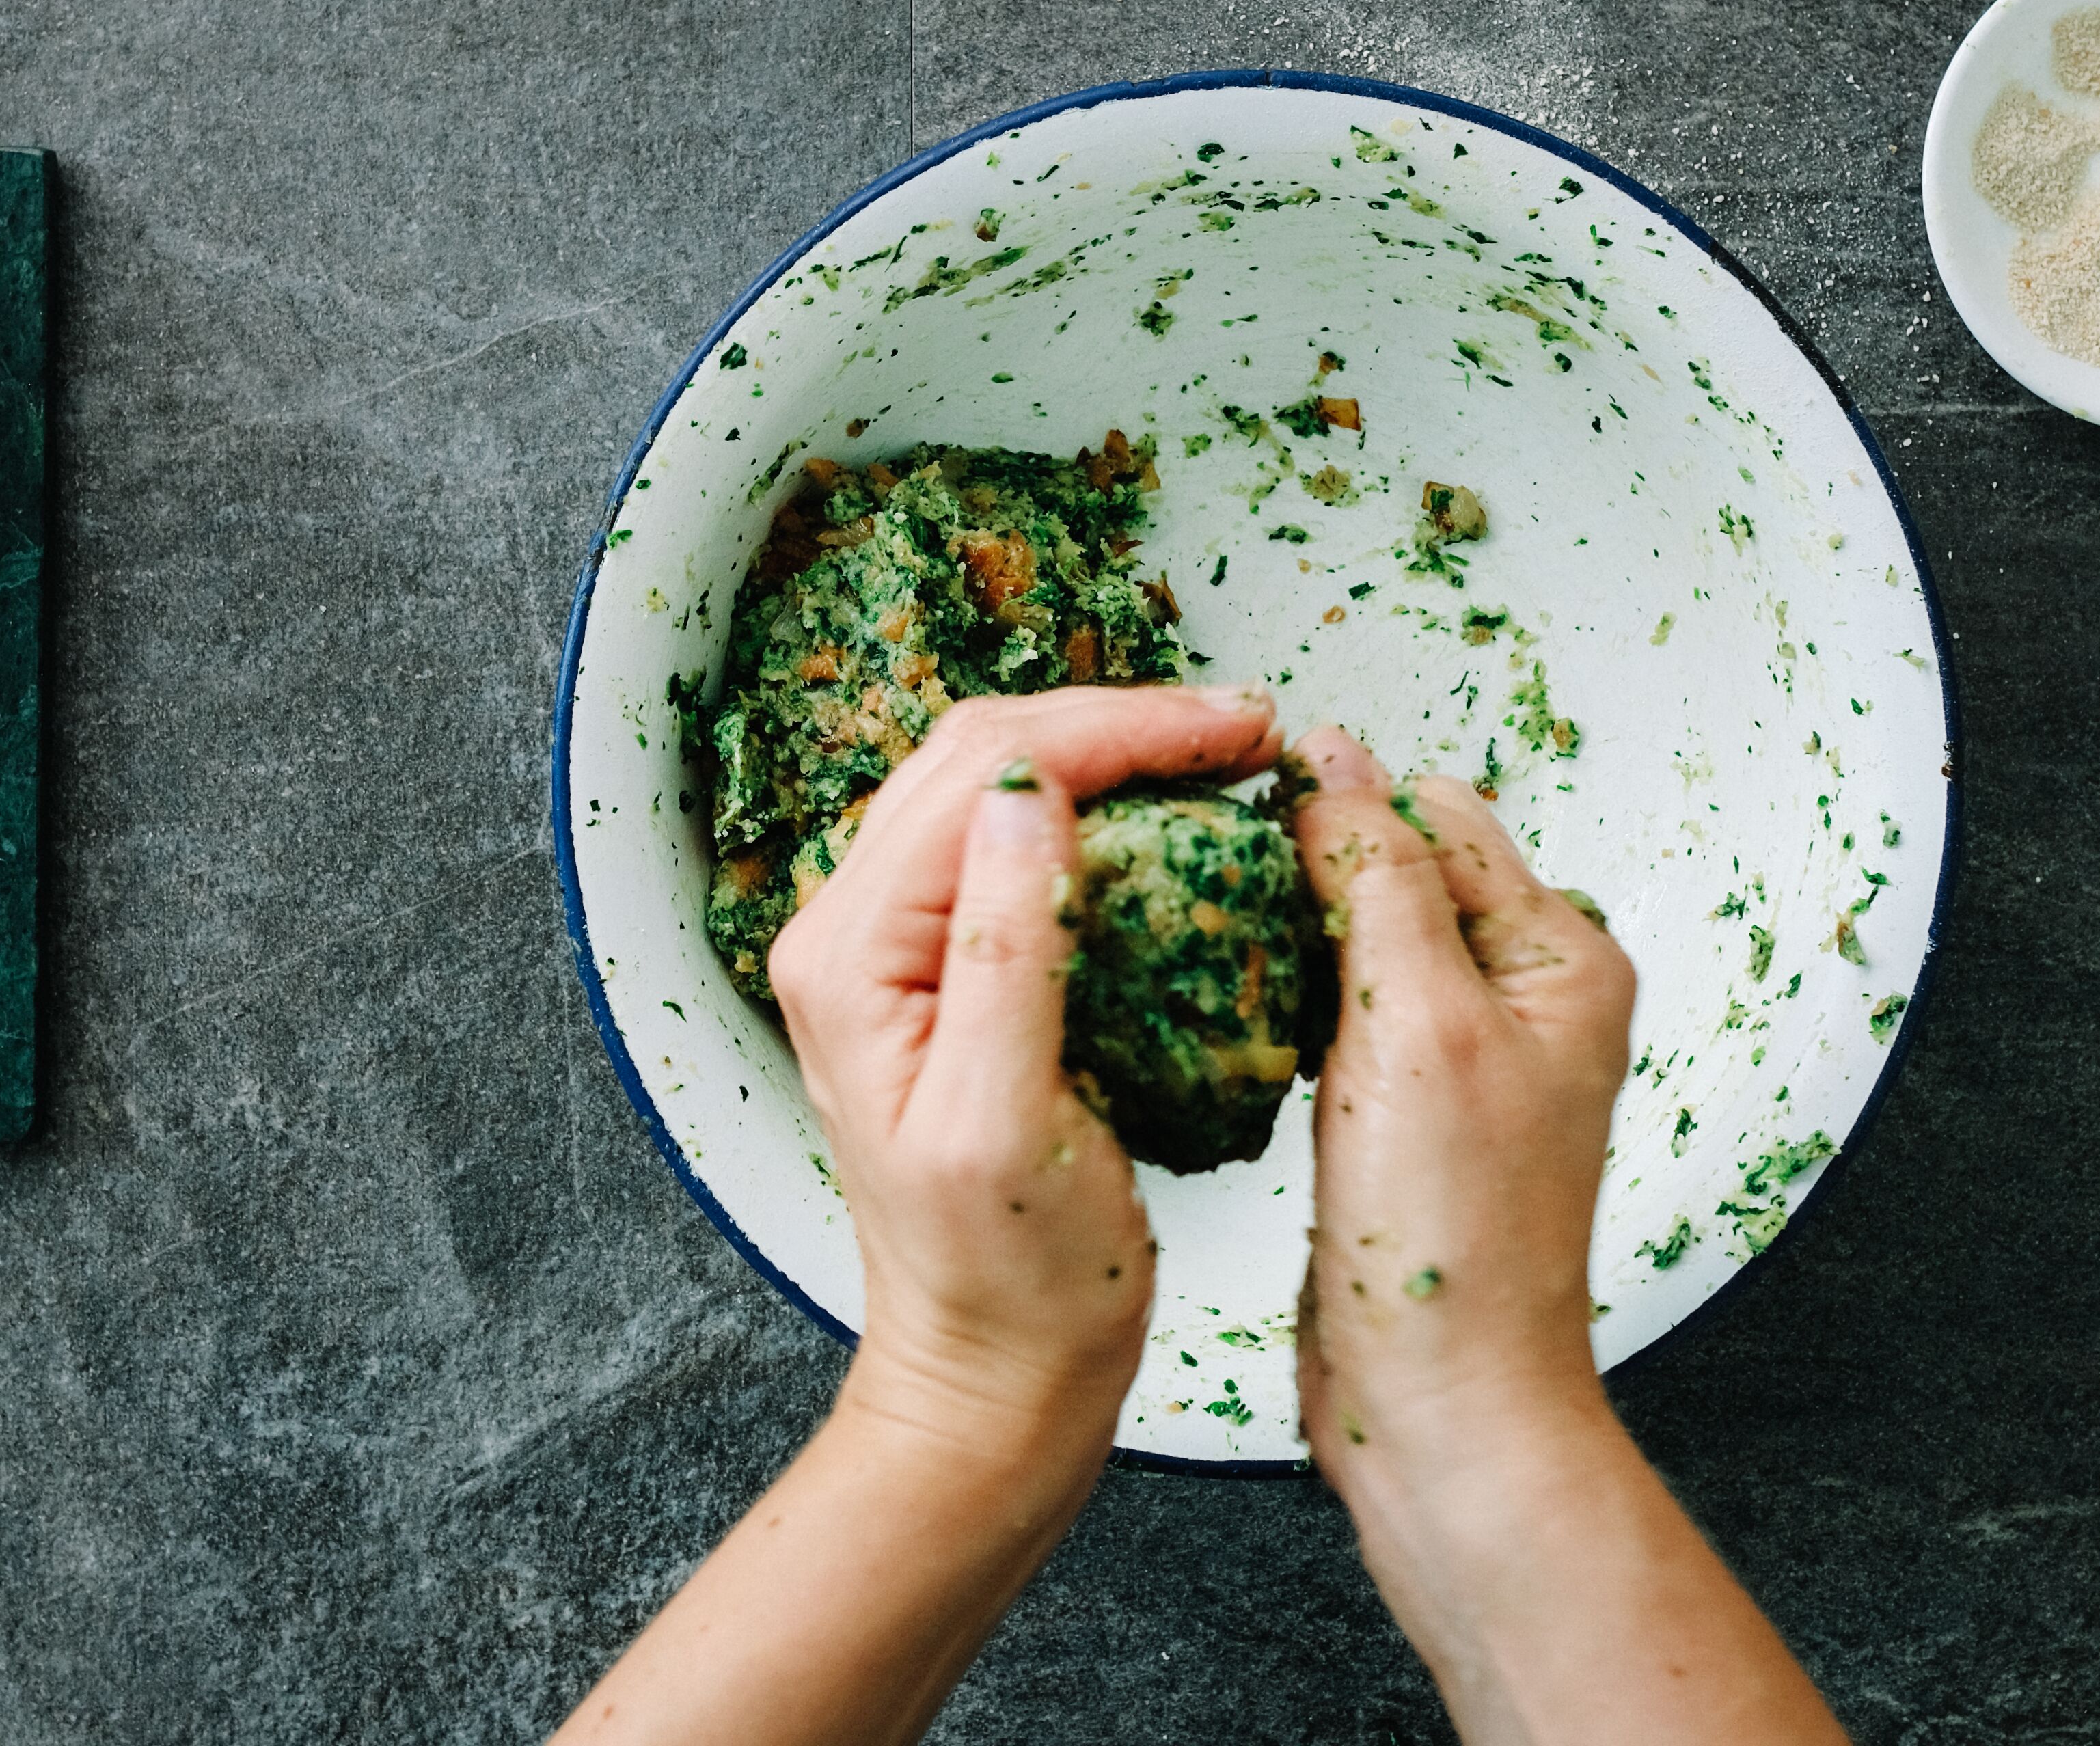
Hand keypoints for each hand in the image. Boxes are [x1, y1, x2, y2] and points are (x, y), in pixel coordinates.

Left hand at [768, 684, 1284, 1455]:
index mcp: (849, 952)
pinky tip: (1179, 822)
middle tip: (1250, 731)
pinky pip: (1020, 848)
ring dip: (1115, 755)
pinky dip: (1104, 813)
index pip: (987, 770)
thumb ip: (1008, 953)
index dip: (1120, 731)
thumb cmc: (1007, 1280)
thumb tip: (1032, 799)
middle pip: (988, 755)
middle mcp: (852, 930)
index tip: (1240, 732)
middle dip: (1124, 723)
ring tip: (1227, 759)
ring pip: (1003, 787)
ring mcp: (896, 947)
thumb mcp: (1005, 1122)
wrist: (992, 1375)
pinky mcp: (948, 972)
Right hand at [1287, 726, 1635, 1468]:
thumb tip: (1329, 759)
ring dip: (1289, 933)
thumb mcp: (1416, 1021)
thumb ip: (1375, 876)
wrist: (1440, 1402)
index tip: (1234, 817)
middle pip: (1395, 865)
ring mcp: (1466, 1052)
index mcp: (1562, 954)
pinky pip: (1338, 1008)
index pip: (1432, 815)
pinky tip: (1245, 1021)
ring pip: (1358, 933)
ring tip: (1222, 952)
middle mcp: (1527, 994)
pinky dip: (1286, 999)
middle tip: (1217, 887)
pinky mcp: (1406, 1105)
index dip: (1331, 807)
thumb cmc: (1453, 1240)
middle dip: (1307, 865)